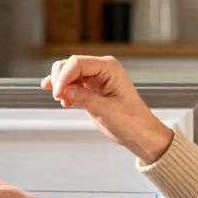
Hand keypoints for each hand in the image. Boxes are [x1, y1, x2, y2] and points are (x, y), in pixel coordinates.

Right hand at [41, 55, 172, 162]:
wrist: (140, 134)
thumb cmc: (132, 121)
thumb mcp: (107, 111)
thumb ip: (85, 98)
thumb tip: (65, 90)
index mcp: (110, 68)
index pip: (78, 63)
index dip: (64, 76)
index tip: (57, 93)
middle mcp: (102, 69)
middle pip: (70, 64)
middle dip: (60, 79)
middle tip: (58, 97)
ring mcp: (95, 78)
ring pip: (68, 73)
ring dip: (60, 85)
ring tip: (62, 100)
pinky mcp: (90, 89)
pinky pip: (71, 83)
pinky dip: (64, 90)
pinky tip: (64, 101)